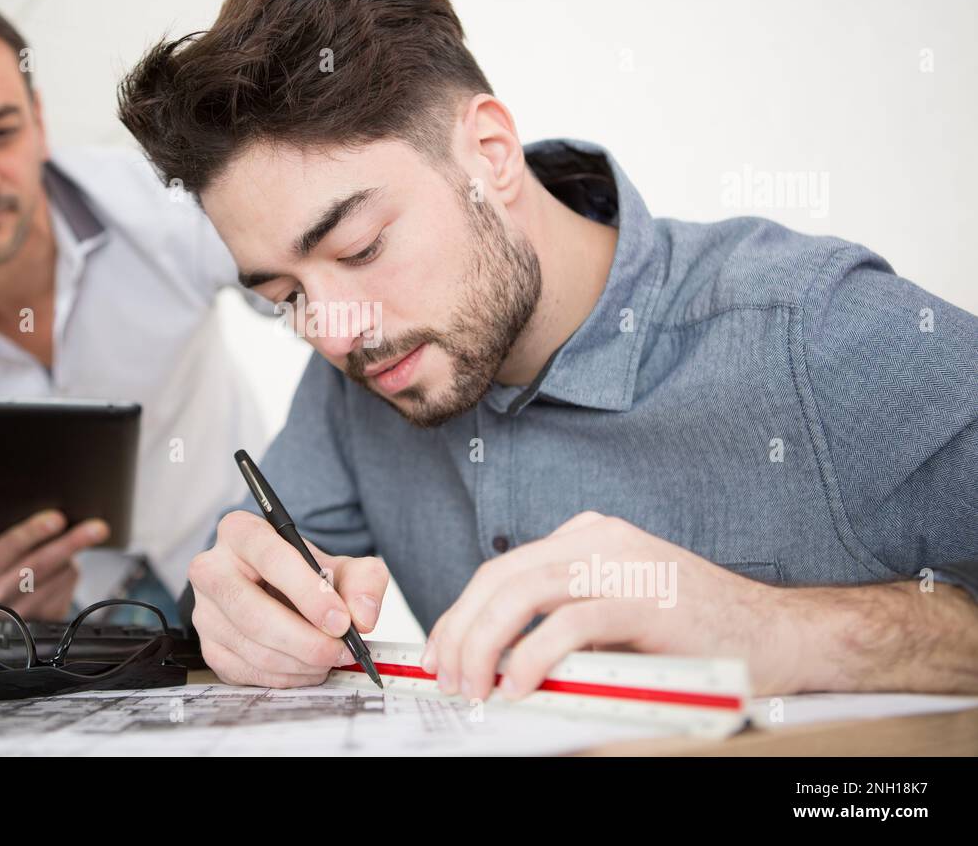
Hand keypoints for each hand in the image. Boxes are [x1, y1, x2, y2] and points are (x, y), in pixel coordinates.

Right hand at [0, 509, 109, 620]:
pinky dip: (70, 576)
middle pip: (41, 566)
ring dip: (71, 559)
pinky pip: (68, 594)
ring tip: (67, 548)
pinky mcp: (41, 623)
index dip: (34, 532)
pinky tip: (62, 570)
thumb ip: (18, 539)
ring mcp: (21, 613)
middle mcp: (0, 595)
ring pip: (60, 578)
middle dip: (72, 544)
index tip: (57, 518)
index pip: (8, 548)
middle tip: (97, 528)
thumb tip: (57, 519)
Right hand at [188, 510, 389, 686]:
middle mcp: (212, 569)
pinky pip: (248, 671)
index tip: (340, 620)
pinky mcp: (208, 647)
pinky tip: (308, 667)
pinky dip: (286, 677)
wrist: (279, 591)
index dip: (308, 592)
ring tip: (330, 657)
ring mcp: (205, 611)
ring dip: (301, 662)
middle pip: (253, 613)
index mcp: (241, 532)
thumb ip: (363, 581)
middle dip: (306, 640)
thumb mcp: (341, 565)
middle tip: (341, 650)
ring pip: (252, 647)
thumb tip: (363, 616)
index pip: (270, 557)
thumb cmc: (304, 574)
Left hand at [422, 511, 799, 700]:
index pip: (503, 570)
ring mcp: (621, 563)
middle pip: (500, 577)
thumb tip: (500, 662)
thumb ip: (566, 622)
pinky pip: (568, 624)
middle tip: (446, 677)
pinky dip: (532, 658)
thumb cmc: (700, 634)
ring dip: (484, 645)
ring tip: (474, 687)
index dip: (462, 612)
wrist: (782, 637)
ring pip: (521, 593)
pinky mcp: (642, 598)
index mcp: (588, 537)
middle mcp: (598, 540)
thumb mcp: (619, 616)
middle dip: (460, 630)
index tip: (441, 652)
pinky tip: (518, 686)